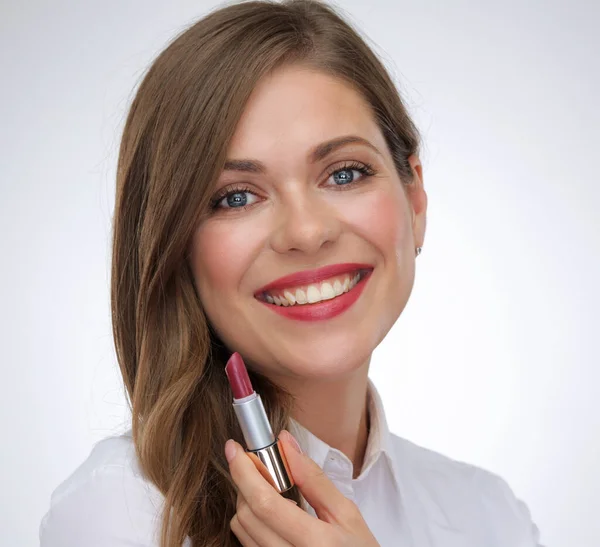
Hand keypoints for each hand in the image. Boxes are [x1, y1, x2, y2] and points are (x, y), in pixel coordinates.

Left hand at [226, 429, 379, 545]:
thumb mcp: (346, 513)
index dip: (244, 472)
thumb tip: (285, 444)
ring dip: (247, 501)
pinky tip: (272, 514)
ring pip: (241, 530)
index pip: (265, 503)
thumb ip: (313, 478)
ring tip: (270, 490)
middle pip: (247, 515)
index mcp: (316, 543)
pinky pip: (247, 543)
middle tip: (258, 465)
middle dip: (246, 482)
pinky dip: (252, 521)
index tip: (235, 450)